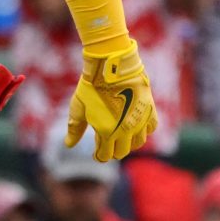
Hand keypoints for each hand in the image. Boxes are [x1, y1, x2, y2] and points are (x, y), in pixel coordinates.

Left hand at [66, 43, 158, 161]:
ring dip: (129, 143)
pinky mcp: (149, 109)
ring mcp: (139, 120)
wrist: (111, 65)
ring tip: (122, 136)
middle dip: (113, 151)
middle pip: (122, 152)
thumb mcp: (78, 107)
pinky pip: (150, 128)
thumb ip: (75, 128)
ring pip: (138, 143)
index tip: (96, 152)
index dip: (99, 155)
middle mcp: (125, 130)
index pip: (105, 155)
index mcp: (107, 132)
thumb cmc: (91, 85)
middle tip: (107, 144)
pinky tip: (135, 125)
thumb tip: (68, 144)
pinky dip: (143, 130)